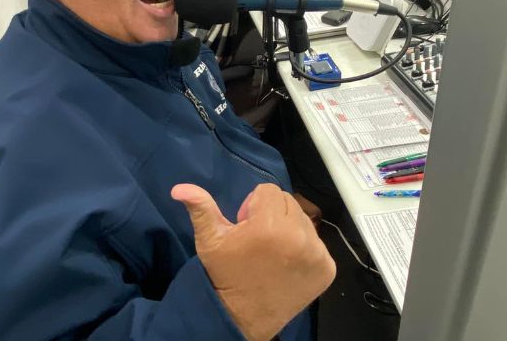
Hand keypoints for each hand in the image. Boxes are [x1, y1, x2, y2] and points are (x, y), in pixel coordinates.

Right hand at [171, 183, 335, 340]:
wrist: (242, 318)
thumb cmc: (225, 275)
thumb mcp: (210, 240)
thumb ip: (200, 208)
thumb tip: (179, 188)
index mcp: (268, 225)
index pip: (268, 190)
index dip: (253, 206)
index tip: (246, 226)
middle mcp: (298, 236)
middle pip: (288, 202)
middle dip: (273, 214)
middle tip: (259, 239)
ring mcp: (316, 254)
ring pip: (304, 221)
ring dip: (290, 230)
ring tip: (273, 252)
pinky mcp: (327, 268)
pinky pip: (318, 243)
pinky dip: (305, 249)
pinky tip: (287, 264)